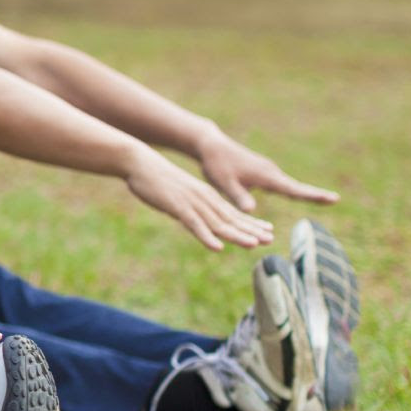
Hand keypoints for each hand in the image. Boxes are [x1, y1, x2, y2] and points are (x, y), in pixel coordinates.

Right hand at [125, 147, 275, 250]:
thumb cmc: (157, 179)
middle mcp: (204, 199)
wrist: (140, 163)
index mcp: (206, 195)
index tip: (269, 231)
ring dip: (236, 235)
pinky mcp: (177, 207)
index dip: (251, 223)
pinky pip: (194, 224)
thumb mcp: (180, 193)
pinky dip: (206, 237)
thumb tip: (196, 217)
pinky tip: (217, 247)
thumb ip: (191, 205)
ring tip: (253, 244)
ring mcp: (192, 203)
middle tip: (270, 240)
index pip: (233, 212)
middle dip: (251, 230)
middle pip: (231, 218)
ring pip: (217, 222)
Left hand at [196, 129, 339, 211]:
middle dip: (315, 193)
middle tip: (336, 199)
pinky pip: (280, 183)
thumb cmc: (216, 165)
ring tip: (326, 199)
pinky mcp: (262, 171)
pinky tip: (297, 195)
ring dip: (305, 192)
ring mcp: (268, 171)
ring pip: (289, 185)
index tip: (333, 198)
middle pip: (297, 187)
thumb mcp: (225, 184)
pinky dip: (292, 189)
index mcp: (266, 176)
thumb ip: (238, 197)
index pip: (293, 189)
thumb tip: (252, 211)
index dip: (313, 195)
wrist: (211, 146)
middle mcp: (271, 172)